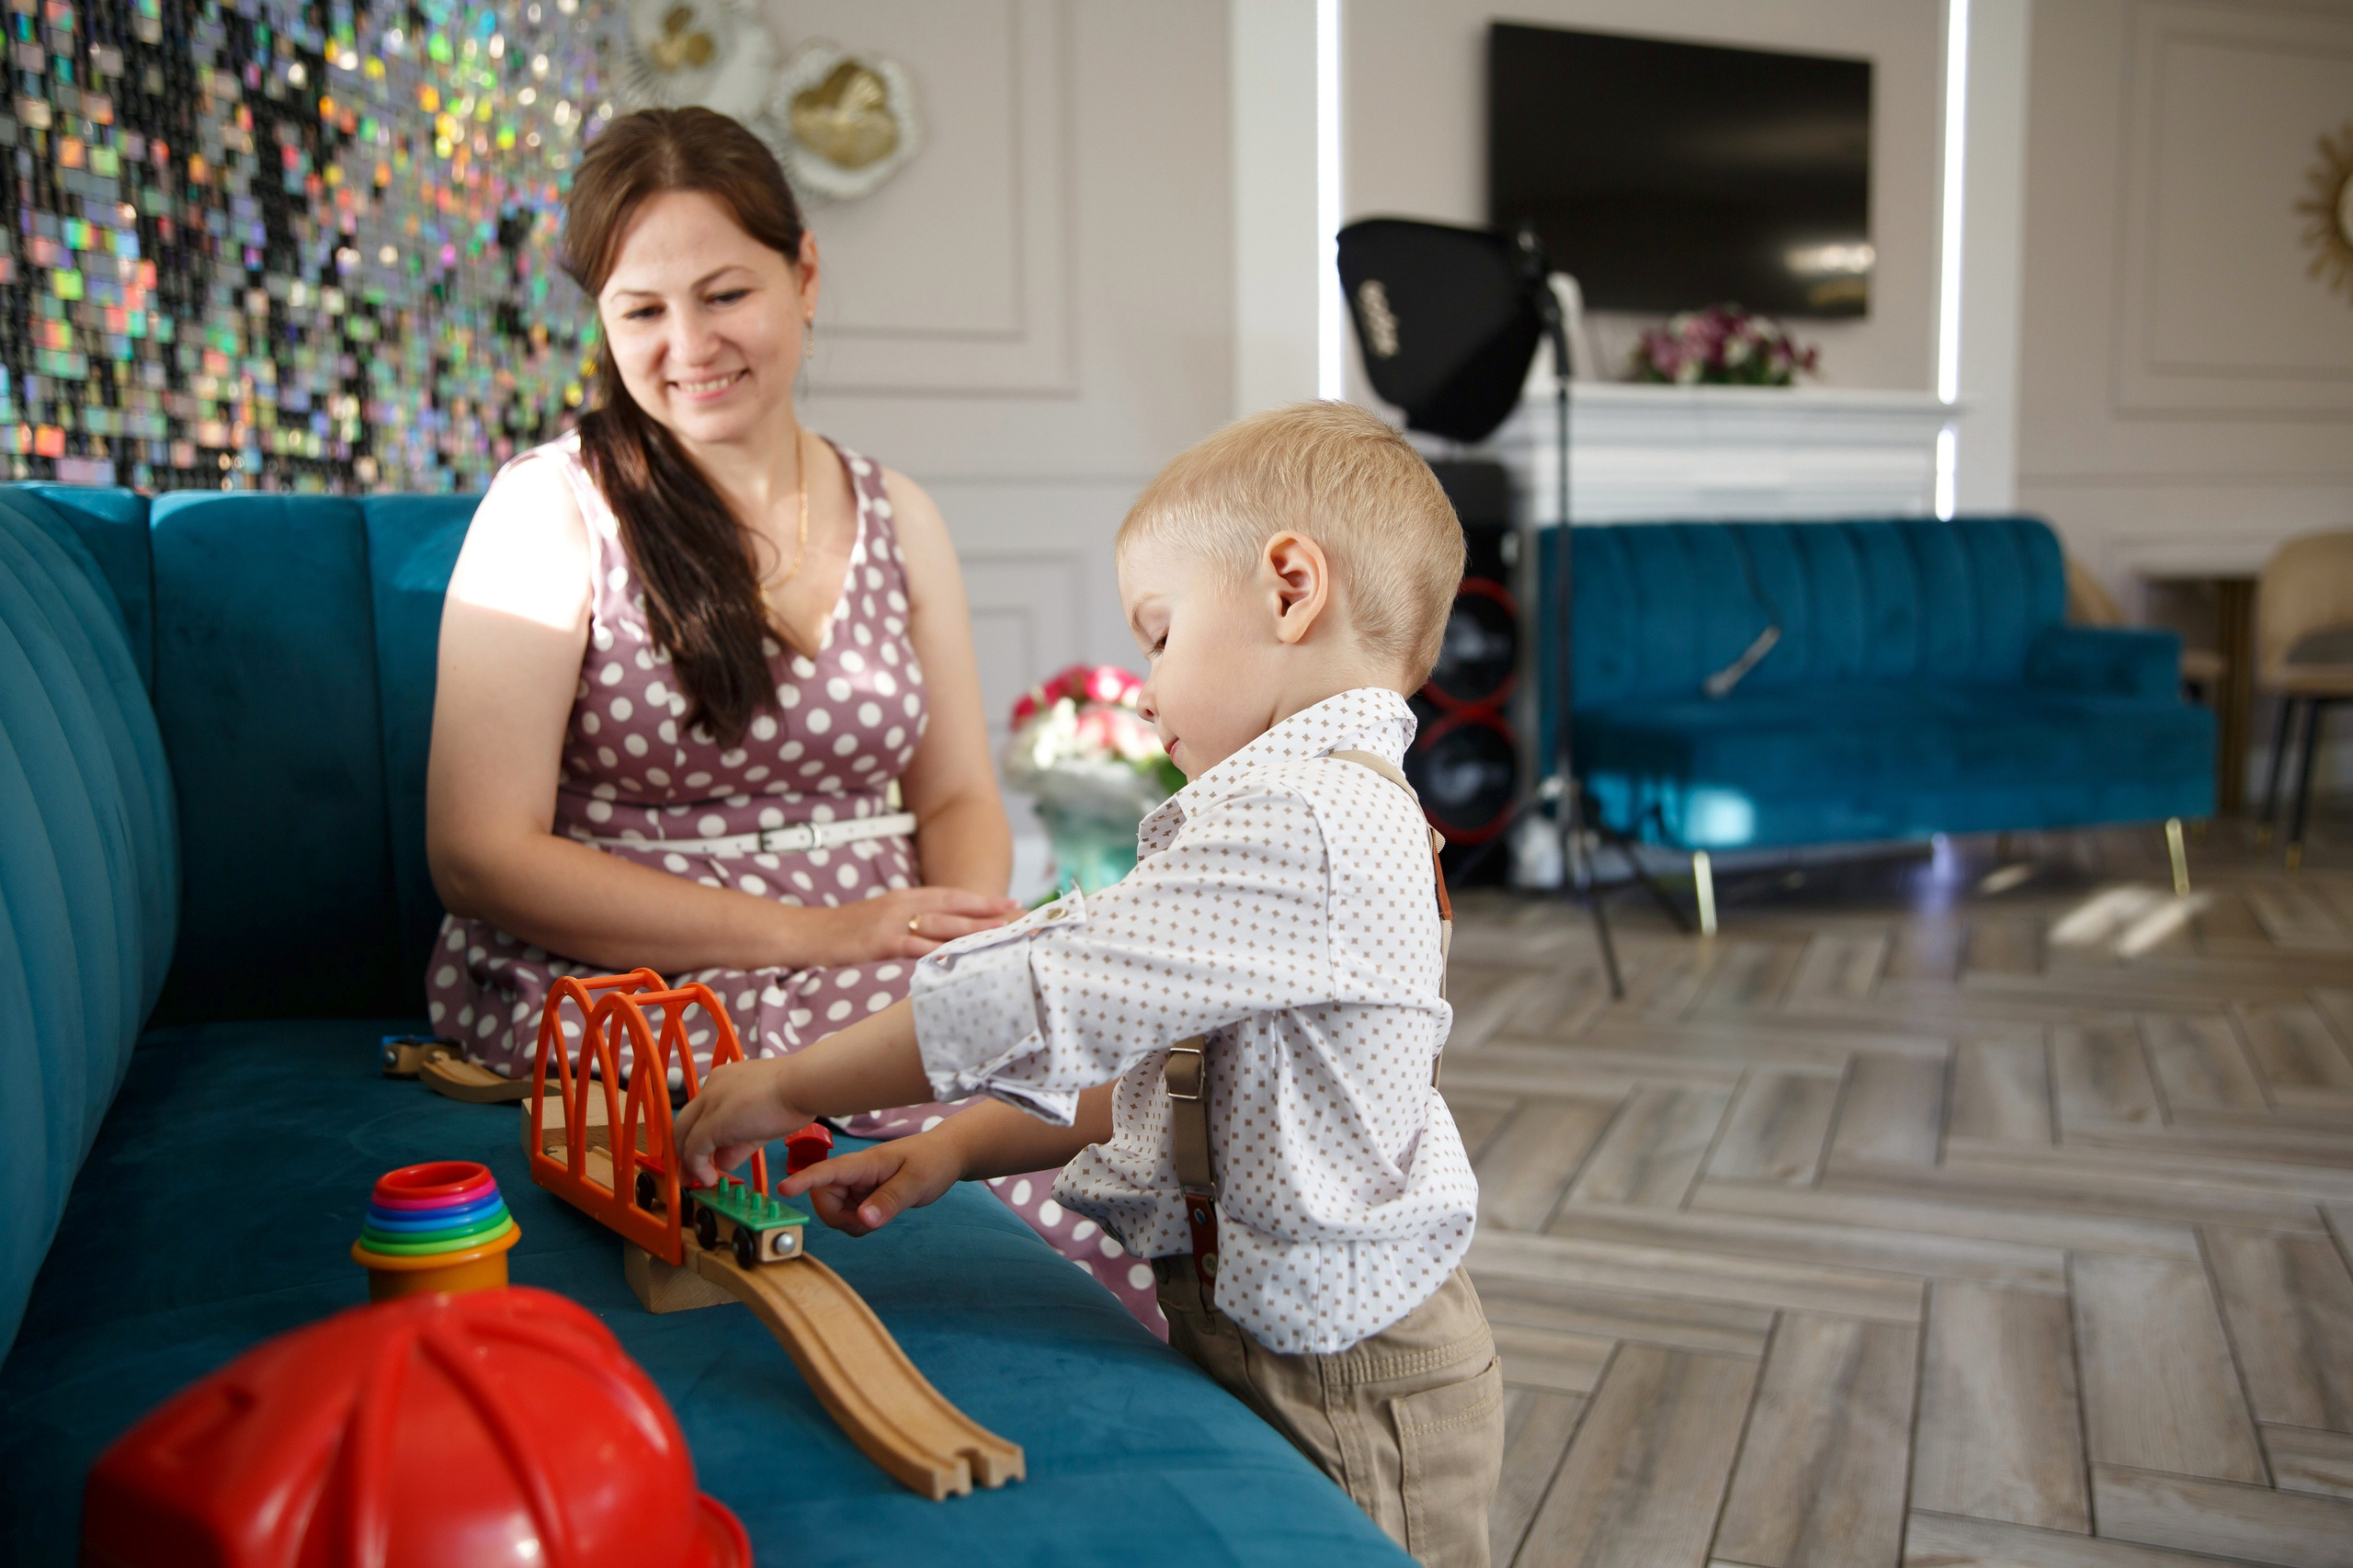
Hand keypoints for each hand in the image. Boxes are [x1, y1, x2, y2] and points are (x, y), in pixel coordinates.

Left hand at [672, 1056, 811, 1186]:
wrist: (802, 1085)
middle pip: (685, 1123)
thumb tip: (724, 1162)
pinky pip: (694, 1150)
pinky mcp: (711, 1123)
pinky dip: (698, 1168)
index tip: (706, 1156)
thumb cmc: (794, 1096)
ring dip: (691, 1162)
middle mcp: (711, 1087)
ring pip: (685, 1136)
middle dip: (685, 1152)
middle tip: (690, 1174)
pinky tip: (709, 1180)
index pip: (704, 1112)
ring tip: (702, 1180)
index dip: (701, 1136)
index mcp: (725, 1080)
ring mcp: (709, 1104)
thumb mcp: (763, 1123)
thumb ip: (741, 1141)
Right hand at [779, 1134, 964, 1235]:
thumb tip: (863, 1220)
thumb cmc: (933, 1161)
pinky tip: (879, 1213)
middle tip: (868, 1221)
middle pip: (823, 1198)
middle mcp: (855, 1173)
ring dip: (850, 1221)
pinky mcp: (862, 1195)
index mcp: (865, 1163)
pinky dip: (858, 1222)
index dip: (804, 1180)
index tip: (783, 1189)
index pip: (828, 1170)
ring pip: (834, 1211)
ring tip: (881, 1213)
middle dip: (837, 1217)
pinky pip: (847, 1215)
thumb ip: (890, 1201)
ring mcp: (857, 1184)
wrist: (946, 1155)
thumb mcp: (917, 1183)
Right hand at [807, 886, 1020, 965]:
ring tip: (1000, 934)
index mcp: (905, 898)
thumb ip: (910, 922)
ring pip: (940, 924)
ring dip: (973, 929)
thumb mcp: (882, 919)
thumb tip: (939, 933)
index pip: (952, 896)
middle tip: (1020, 916)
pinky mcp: (879, 942)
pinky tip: (957, 956)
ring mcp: (891, 922)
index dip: (983, 900)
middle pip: (954, 906)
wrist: (806, 933)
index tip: (1013, 903)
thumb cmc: (844, 931)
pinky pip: (913, 947)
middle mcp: (903, 904)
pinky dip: (936, 951)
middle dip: (989, 911)